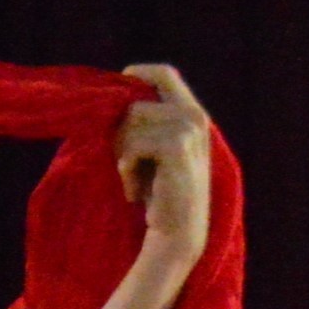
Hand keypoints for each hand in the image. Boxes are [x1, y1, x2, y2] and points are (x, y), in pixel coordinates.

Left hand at [116, 64, 212, 264]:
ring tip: (132, 181)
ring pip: (132, 121)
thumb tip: (114, 97)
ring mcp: (188, 130)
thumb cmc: (160, 196)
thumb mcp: (155, 151)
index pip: (165, 73)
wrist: (177, 235)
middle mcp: (195, 116)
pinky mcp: (176, 147)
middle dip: (120, 133)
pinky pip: (133, 145)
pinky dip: (126, 170)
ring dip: (123, 155)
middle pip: (136, 103)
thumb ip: (148, 122)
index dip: (139, 73)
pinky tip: (135, 192)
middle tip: (125, 165)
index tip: (118, 88)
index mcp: (192, 113)